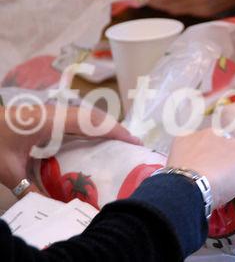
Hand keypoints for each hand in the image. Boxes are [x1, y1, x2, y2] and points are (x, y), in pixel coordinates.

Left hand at [0, 105, 140, 196]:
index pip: (90, 122)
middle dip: (115, 128)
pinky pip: (75, 120)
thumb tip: (57, 210)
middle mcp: (53, 113)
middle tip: (133, 144)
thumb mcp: (9, 172)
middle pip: (92, 116)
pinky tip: (94, 140)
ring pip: (85, 116)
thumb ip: (33, 191)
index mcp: (48, 122)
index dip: (114, 130)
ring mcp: (49, 113)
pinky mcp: (45, 117)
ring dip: (103, 126)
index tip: (133, 141)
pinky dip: (90, 128)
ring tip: (120, 142)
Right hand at [167, 129, 234, 206]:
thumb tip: (178, 177)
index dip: (214, 154)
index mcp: (194, 138)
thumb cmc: (175, 181)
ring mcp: (234, 147)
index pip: (210, 142)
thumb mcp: (173, 169)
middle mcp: (215, 137)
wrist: (186, 184)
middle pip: (233, 143)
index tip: (212, 166)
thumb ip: (181, 167)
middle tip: (231, 170)